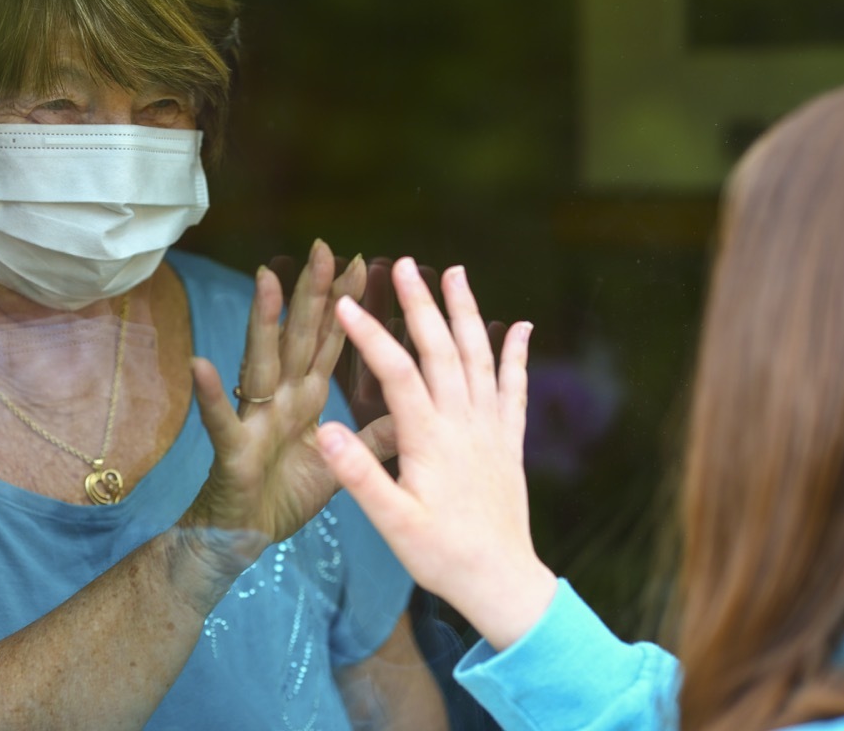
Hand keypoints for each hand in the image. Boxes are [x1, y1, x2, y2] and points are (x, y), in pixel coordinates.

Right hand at [184, 240, 395, 559]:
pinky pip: (221, 420)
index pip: (329, 343)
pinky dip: (211, 395)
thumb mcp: (344, 467)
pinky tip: (202, 366)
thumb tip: (413, 408)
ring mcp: (254, 420)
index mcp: (307, 399)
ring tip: (265, 281)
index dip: (346, 306)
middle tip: (323, 247)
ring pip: (260, 363)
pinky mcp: (233, 451)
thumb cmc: (286, 498)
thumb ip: (375, 437)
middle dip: (311, 294)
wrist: (244, 540)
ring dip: (263, 323)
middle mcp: (280, 400)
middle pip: (298, 338)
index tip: (364, 265)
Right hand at [315, 258, 556, 649]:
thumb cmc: (440, 554)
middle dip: (421, 304)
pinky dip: (517, 354)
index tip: (348, 304)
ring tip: (456, 272)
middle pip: (442, 350)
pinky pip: (516, 388)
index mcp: (429, 439)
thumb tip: (324, 430)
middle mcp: (464, 423)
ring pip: (479, 358)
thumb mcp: (391, 522)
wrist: (500, 580)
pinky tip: (519, 326)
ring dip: (467, 313)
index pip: (398, 373)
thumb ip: (359, 474)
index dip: (371, 336)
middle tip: (404, 264)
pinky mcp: (510, 441)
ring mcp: (491, 429)